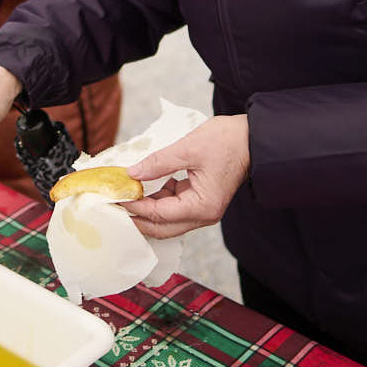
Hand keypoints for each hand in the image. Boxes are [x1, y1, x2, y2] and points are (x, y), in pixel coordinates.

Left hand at [121, 115, 250, 238]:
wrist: (252, 138)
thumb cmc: (227, 142)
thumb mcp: (188, 148)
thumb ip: (158, 163)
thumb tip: (131, 174)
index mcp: (202, 207)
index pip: (159, 214)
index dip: (134, 205)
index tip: (114, 195)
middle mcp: (203, 215)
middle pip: (162, 227)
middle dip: (137, 217)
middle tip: (114, 204)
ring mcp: (202, 210)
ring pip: (166, 220)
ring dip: (146, 209)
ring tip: (124, 194)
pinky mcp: (200, 201)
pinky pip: (174, 207)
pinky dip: (157, 199)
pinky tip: (143, 186)